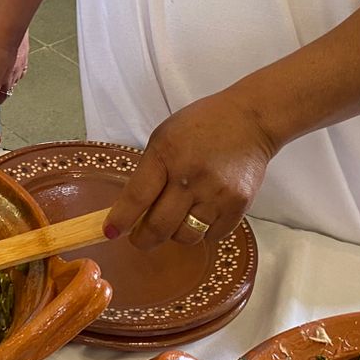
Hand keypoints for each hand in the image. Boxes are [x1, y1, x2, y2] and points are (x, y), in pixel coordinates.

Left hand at [105, 91, 276, 250]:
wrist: (250, 120)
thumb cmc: (201, 125)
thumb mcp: (164, 137)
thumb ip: (149, 171)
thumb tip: (132, 209)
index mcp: (166, 154)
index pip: (137, 197)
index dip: (120, 220)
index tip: (110, 232)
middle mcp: (190, 177)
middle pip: (159, 226)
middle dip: (143, 238)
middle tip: (139, 238)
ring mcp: (216, 194)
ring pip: (185, 236)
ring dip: (174, 234)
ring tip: (175, 219)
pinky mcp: (238, 206)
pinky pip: (211, 235)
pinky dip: (202, 230)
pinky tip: (201, 213)